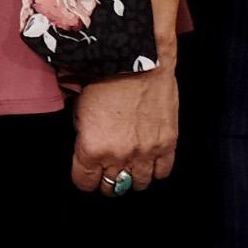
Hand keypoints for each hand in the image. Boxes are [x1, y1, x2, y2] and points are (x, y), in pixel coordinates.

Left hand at [69, 63, 177, 193]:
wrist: (138, 61)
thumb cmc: (105, 79)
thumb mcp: (80, 110)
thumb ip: (84, 137)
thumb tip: (88, 152)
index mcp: (92, 148)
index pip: (85, 182)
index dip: (85, 180)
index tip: (87, 175)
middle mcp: (119, 155)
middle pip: (111, 187)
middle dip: (107, 182)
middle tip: (107, 173)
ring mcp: (145, 152)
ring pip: (138, 184)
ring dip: (132, 178)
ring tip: (130, 169)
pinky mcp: (167, 144)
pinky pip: (163, 172)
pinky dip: (155, 171)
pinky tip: (149, 163)